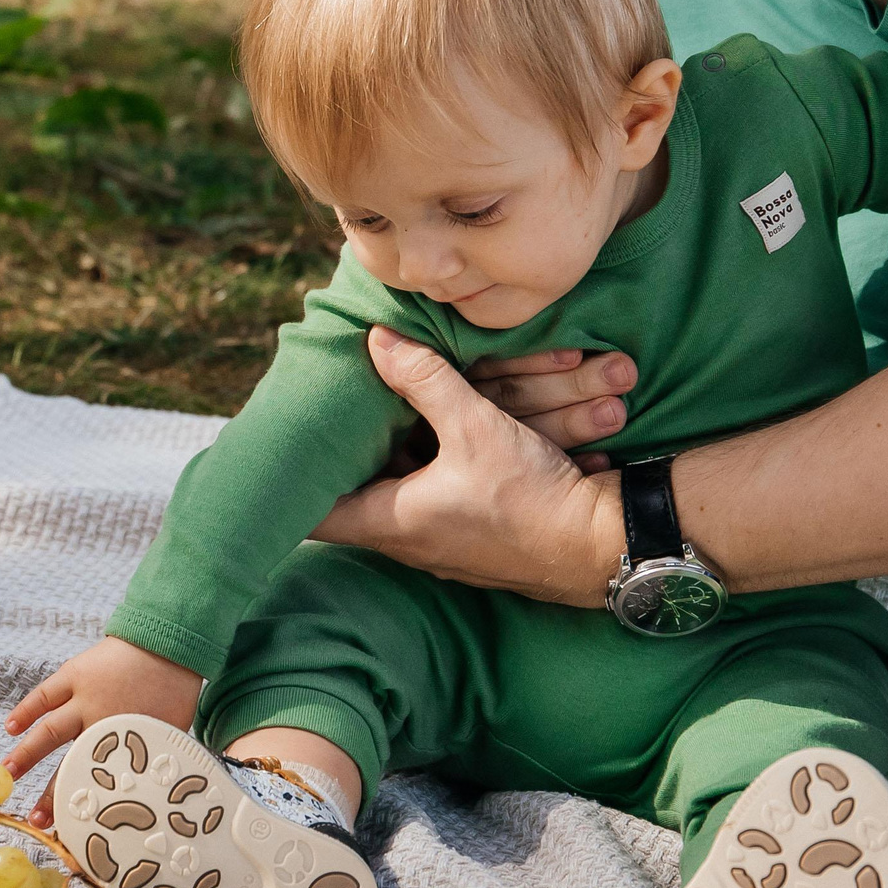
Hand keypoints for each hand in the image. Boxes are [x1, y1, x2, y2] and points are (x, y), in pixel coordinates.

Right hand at [2, 637, 201, 825]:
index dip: (85, 808)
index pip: (101, 782)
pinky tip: (10, 727)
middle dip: (52, 794)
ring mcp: (84, 696)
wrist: (169, 642)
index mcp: (127, 739)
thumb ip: (151, 759)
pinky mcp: (74, 673)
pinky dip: (26, 710)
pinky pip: (44, 694)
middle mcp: (101, 720)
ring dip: (27, 753)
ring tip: (7, 774)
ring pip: (49, 729)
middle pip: (72, 764)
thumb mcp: (169, 733)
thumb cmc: (174, 690)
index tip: (72, 831)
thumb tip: (150, 797)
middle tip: (35, 820)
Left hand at [311, 325, 619, 604]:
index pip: (312, 515)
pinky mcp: (476, 539)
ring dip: (402, 453)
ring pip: (403, 491)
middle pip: (357, 495)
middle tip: (338, 410)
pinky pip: (441, 496)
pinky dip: (438, 464)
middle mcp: (409, 542)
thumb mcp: (475, 428)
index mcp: (391, 522)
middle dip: (353, 451)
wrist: (603, 546)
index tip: (284, 447)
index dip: (292, 484)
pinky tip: (445, 429)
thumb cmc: (532, 499)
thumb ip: (424, 381)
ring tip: (386, 409)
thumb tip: (376, 340)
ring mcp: (442, 545)